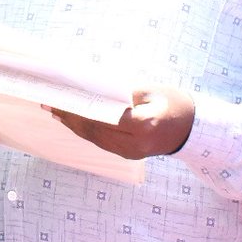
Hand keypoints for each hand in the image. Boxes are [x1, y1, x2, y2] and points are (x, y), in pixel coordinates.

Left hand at [49, 85, 194, 159]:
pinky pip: (101, 142)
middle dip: (70, 116)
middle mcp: (136, 143)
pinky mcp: (129, 154)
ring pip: (95, 138)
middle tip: (49, 102)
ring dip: (73, 124)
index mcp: (144, 124)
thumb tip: (86, 87)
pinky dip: (84, 130)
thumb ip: (117, 92)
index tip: (61, 97)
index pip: (103, 117)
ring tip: (54, 109)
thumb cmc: (172, 101)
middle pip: (95, 130)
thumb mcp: (148, 90)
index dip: (79, 108)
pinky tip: (71, 120)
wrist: (192, 127)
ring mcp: (132, 152)